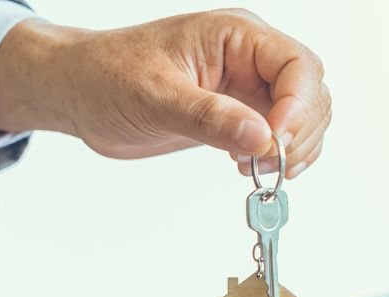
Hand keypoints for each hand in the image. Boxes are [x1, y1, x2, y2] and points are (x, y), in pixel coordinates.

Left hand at [0, 10, 330, 178]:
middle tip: (270, 165)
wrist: (78, 91)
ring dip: (294, 148)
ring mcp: (245, 87)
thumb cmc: (105, 77)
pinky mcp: (237, 114)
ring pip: (302, 116)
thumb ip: (209, 118)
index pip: (296, 66)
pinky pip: (279, 135)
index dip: (297, 107)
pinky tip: (249, 166)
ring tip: (259, 168)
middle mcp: (248, 57)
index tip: (277, 144)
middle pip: (310, 92)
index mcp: (235, 35)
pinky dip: (279, 156)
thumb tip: (261, 138)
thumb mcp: (155, 96)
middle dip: (300, 132)